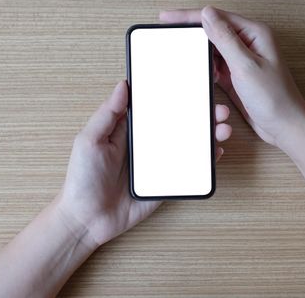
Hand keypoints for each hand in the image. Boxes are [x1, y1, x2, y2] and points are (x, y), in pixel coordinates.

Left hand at [57, 81, 231, 247]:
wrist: (87, 219)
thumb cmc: (82, 179)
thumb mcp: (89, 140)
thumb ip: (107, 114)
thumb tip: (123, 86)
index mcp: (129, 130)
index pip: (156, 107)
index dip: (175, 97)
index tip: (194, 86)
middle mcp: (147, 144)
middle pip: (179, 125)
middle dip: (200, 115)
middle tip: (217, 109)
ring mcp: (158, 164)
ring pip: (188, 145)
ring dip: (207, 135)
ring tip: (222, 128)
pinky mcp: (165, 183)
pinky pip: (189, 170)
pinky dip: (205, 161)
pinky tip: (216, 152)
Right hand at [160, 6, 304, 147]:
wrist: (285, 126)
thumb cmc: (275, 98)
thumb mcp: (245, 65)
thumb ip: (225, 38)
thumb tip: (207, 14)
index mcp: (255, 33)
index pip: (216, 17)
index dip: (189, 16)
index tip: (168, 18)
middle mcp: (249, 43)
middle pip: (213, 30)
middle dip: (192, 33)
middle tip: (169, 34)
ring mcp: (243, 59)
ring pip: (213, 48)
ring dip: (199, 53)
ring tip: (183, 53)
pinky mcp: (237, 75)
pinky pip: (216, 65)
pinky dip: (206, 68)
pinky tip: (200, 71)